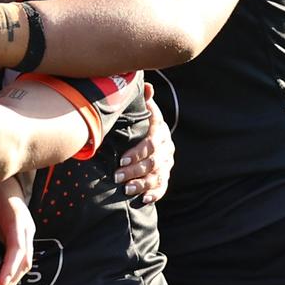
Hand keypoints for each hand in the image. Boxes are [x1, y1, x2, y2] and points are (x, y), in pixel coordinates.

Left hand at [0, 177, 34, 284]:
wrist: (2, 177)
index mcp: (18, 220)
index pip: (18, 250)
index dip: (10, 269)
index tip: (0, 284)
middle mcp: (26, 230)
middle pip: (22, 262)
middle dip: (7, 282)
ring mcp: (25, 235)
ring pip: (22, 264)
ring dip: (8, 281)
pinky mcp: (20, 238)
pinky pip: (17, 260)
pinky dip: (8, 273)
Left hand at [114, 83, 173, 202]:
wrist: (153, 132)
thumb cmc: (141, 120)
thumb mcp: (143, 109)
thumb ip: (144, 100)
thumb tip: (147, 85)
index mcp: (160, 133)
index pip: (151, 144)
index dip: (137, 153)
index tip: (121, 160)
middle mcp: (167, 149)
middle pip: (153, 163)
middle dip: (135, 170)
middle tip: (117, 176)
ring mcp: (168, 163)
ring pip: (158, 176)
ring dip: (142, 184)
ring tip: (127, 189)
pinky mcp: (166, 175)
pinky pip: (163, 187)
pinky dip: (154, 194)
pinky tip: (143, 199)